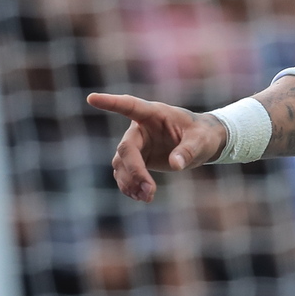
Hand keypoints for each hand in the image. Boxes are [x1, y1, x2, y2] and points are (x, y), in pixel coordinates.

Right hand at [87, 93, 228, 202]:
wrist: (201, 144)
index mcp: (154, 114)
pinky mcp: (136, 159)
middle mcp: (140, 128)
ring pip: (121, 164)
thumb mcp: (202, 140)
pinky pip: (124, 173)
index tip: (92, 98)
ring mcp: (136, 144)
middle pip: (126, 148)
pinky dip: (130, 186)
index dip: (111, 103)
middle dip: (134, 170)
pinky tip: (141, 197)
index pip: (130, 106)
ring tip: (147, 197)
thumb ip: (189, 150)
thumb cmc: (202, 135)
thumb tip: (176, 165)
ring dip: (130, 182)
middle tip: (150, 190)